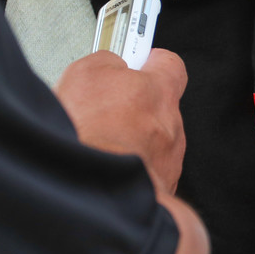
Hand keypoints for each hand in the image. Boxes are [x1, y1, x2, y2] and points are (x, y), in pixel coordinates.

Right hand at [54, 48, 187, 194]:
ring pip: (152, 143)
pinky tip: (105, 168)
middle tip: (105, 111)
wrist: (85, 193)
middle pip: (158, 108)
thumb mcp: (84, 75)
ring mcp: (167, 161)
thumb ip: (107, 63)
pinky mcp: (160, 190)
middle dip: (135, 107)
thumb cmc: (84, 135)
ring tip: (99, 145)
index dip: (152, 62)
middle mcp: (170, 126)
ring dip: (131, 141)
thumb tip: (111, 66)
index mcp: (158, 92)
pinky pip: (146, 172)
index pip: (170, 65)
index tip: (138, 60)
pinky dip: (129, 169)